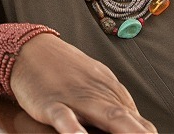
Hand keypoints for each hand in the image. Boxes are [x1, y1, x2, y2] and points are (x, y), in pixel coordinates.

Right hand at [11, 35, 155, 133]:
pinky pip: (64, 117)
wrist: (31, 49)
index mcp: (111, 93)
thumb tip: (142, 127)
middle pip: (127, 119)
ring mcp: (76, 98)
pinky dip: (73, 129)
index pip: (138, 121)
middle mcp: (99, 95)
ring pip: (105, 117)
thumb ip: (116, 106)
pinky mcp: (52, 103)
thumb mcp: (96, 84)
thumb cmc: (65, 70)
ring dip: (124, 131)